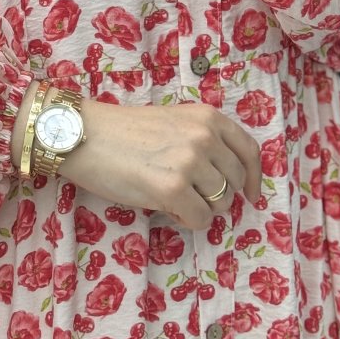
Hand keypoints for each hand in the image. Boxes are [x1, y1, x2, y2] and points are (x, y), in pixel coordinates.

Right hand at [56, 94, 262, 231]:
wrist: (84, 136)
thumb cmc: (124, 131)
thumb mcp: (174, 122)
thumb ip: (203, 142)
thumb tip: (228, 182)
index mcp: (207, 117)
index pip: (250, 151)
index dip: (255, 179)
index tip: (252, 196)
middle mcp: (204, 136)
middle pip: (235, 183)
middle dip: (217, 197)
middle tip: (190, 197)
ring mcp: (190, 162)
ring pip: (220, 204)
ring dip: (200, 209)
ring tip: (173, 199)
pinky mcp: (172, 189)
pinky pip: (199, 219)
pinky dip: (186, 221)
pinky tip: (165, 208)